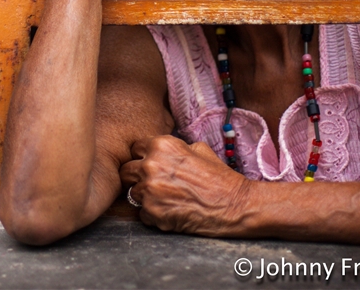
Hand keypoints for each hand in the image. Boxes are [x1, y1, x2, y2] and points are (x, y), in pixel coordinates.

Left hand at [119, 135, 252, 235]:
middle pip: (126, 171)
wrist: (233, 205)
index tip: (150, 164)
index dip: (142, 157)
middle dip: (136, 177)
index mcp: (162, 145)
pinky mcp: (152, 213)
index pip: (134, 148)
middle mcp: (150, 165)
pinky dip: (153, 214)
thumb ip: (174, 147)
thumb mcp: (199, 149)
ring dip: (145, 197)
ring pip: (132, 193)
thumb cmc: (218, 177)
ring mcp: (149, 191)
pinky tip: (170, 211)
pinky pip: (141, 214)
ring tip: (166, 199)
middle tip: (153, 183)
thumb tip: (160, 150)